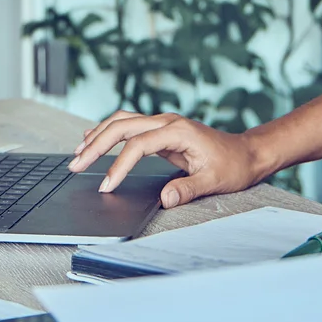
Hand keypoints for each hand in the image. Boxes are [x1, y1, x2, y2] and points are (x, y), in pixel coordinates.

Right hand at [66, 110, 265, 207]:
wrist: (246, 153)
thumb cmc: (232, 166)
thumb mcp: (214, 181)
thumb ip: (187, 189)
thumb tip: (164, 200)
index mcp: (178, 131)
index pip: (138, 145)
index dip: (119, 165)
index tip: (106, 185)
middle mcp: (167, 121)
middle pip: (122, 125)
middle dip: (96, 144)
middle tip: (76, 164)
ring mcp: (163, 123)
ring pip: (122, 121)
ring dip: (98, 135)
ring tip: (78, 153)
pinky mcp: (160, 130)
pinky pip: (129, 126)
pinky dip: (108, 132)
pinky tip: (94, 140)